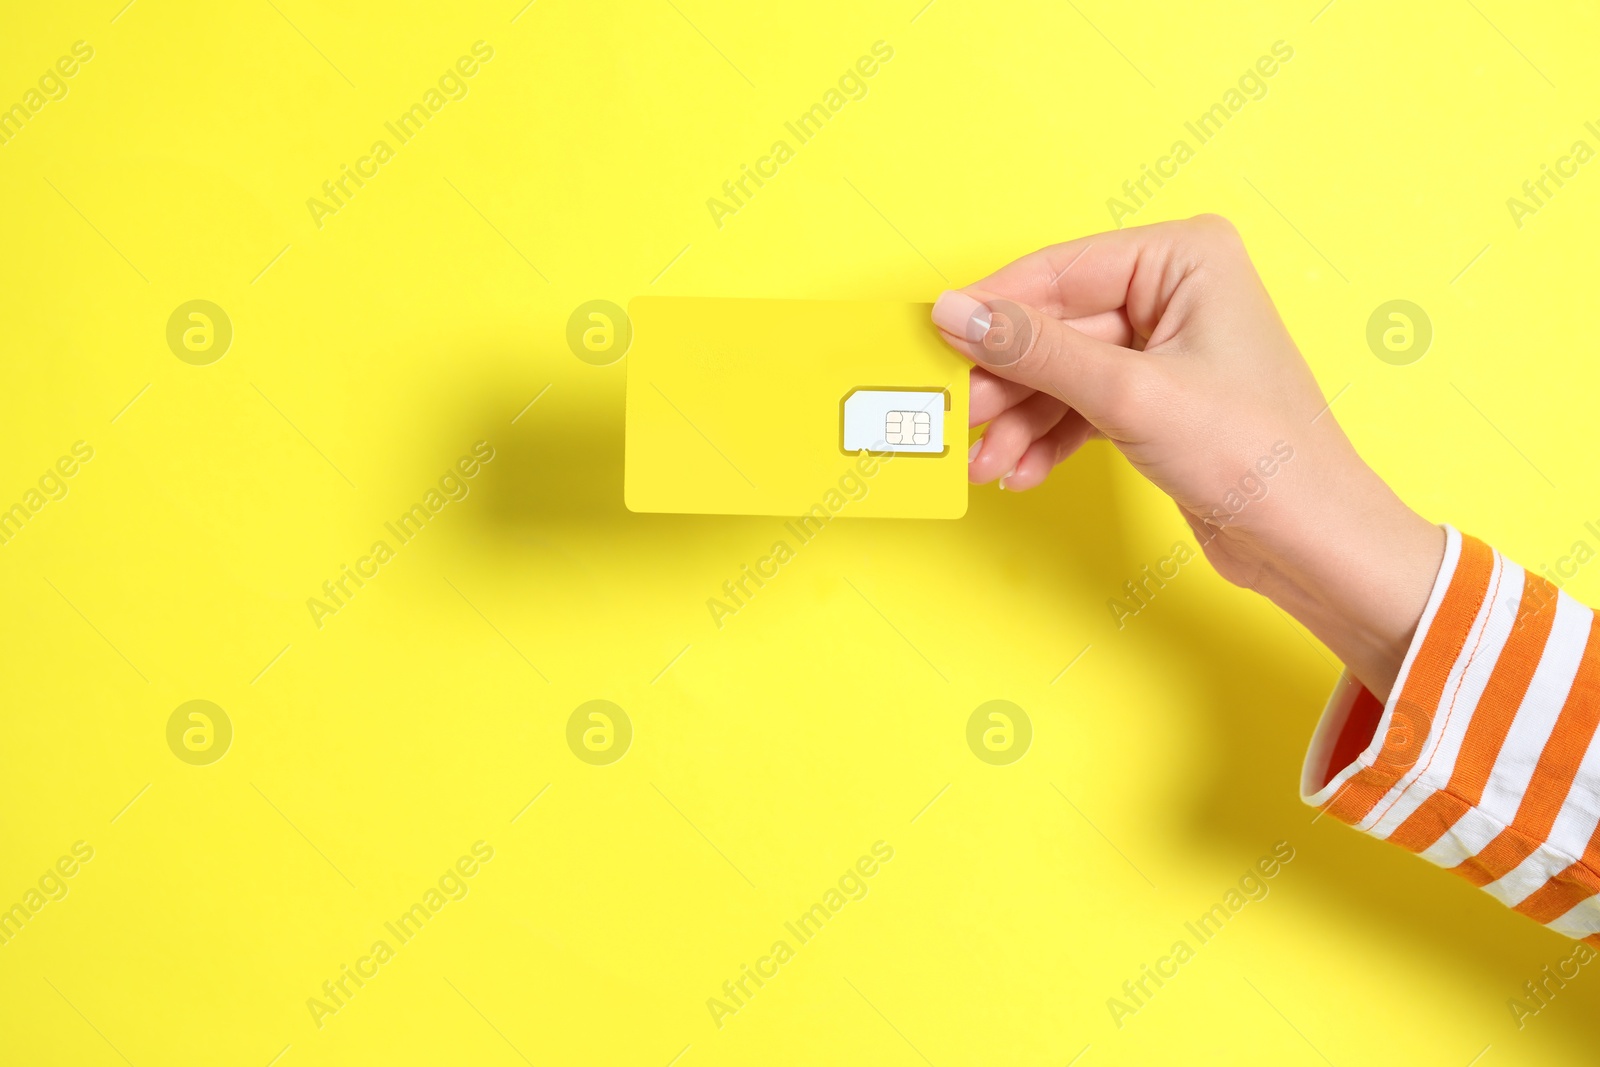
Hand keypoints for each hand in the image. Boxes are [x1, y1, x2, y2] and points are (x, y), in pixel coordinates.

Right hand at [931, 215, 1444, 701]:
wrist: (1312, 543)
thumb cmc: (1257, 456)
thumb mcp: (1129, 396)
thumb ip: (1036, 351)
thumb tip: (956, 312)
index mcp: (1185, 257)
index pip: (1059, 270)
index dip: (992, 310)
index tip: (933, 341)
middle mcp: (1175, 290)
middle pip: (1054, 326)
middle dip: (1005, 383)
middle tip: (956, 419)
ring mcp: (1163, 347)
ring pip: (1060, 373)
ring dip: (1018, 422)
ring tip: (986, 464)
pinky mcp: (1154, 399)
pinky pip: (1079, 407)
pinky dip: (1046, 440)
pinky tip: (1020, 472)